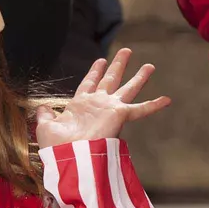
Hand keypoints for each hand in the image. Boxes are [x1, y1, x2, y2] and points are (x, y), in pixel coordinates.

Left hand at [35, 48, 170, 147]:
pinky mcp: (119, 115)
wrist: (69, 156)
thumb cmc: (57, 145)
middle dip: (118, 65)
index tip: (100, 60)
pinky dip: (153, 105)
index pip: (89, 83)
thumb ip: (44, 115)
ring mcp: (109, 109)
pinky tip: (167, 99)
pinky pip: (140, 109)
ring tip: (149, 65)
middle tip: (126, 51)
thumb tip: (41, 108)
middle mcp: (97, 104)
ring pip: (127, 88)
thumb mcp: (45, 126)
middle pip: (110, 79)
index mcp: (80, 105)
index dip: (95, 71)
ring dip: (138, 77)